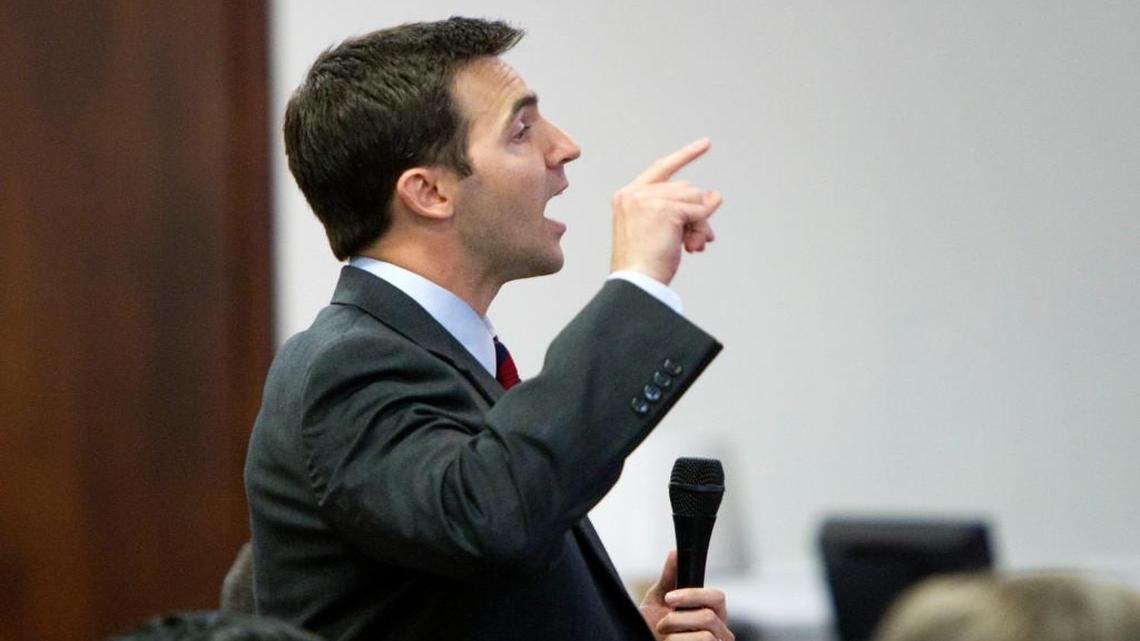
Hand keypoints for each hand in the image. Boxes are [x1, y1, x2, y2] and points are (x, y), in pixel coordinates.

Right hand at [610, 138, 722, 284]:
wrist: (635, 283)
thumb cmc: (644, 264)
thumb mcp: (664, 231)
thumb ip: (684, 210)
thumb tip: (715, 195)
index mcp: (626, 197)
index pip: (661, 169)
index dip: (685, 156)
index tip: (706, 143)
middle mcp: (634, 194)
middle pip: (684, 188)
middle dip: (697, 213)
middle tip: (699, 241)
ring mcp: (648, 199)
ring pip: (693, 198)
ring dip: (700, 223)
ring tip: (693, 246)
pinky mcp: (664, 209)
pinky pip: (698, 211)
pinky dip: (700, 228)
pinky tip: (690, 246)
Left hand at [640, 550, 733, 640]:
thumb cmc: (653, 625)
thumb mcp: (659, 599)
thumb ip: (669, 577)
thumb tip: (675, 553)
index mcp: (713, 611)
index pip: (718, 597)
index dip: (693, 595)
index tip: (669, 598)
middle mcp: (721, 630)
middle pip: (709, 617)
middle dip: (678, 619)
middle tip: (663, 624)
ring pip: (705, 637)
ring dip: (676, 635)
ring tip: (665, 637)